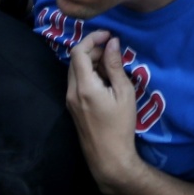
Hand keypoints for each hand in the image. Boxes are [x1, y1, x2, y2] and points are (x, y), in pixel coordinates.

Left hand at [65, 32, 144, 194]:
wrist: (109, 158)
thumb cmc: (120, 126)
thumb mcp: (124, 93)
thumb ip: (115, 66)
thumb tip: (112, 42)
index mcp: (84, 86)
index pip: (78, 51)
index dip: (92, 38)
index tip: (108, 36)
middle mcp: (71, 92)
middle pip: (75, 60)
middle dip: (93, 50)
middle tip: (114, 53)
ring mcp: (70, 101)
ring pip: (75, 71)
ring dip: (91, 63)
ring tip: (112, 68)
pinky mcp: (72, 108)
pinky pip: (77, 83)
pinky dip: (89, 75)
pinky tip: (105, 83)